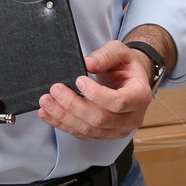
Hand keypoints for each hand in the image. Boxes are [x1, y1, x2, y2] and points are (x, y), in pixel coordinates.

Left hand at [37, 40, 152, 139]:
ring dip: (64, 117)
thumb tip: (88, 63)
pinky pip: (81, 133)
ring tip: (46, 102)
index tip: (79, 80)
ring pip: (88, 129)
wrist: (129, 80)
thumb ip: (105, 56)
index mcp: (139, 96)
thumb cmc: (126, 66)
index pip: (119, 102)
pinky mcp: (103, 134)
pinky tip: (49, 114)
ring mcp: (117, 129)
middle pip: (100, 119)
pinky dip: (62, 124)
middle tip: (55, 90)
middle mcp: (131, 118)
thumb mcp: (120, 52)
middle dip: (73, 106)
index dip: (96, 94)